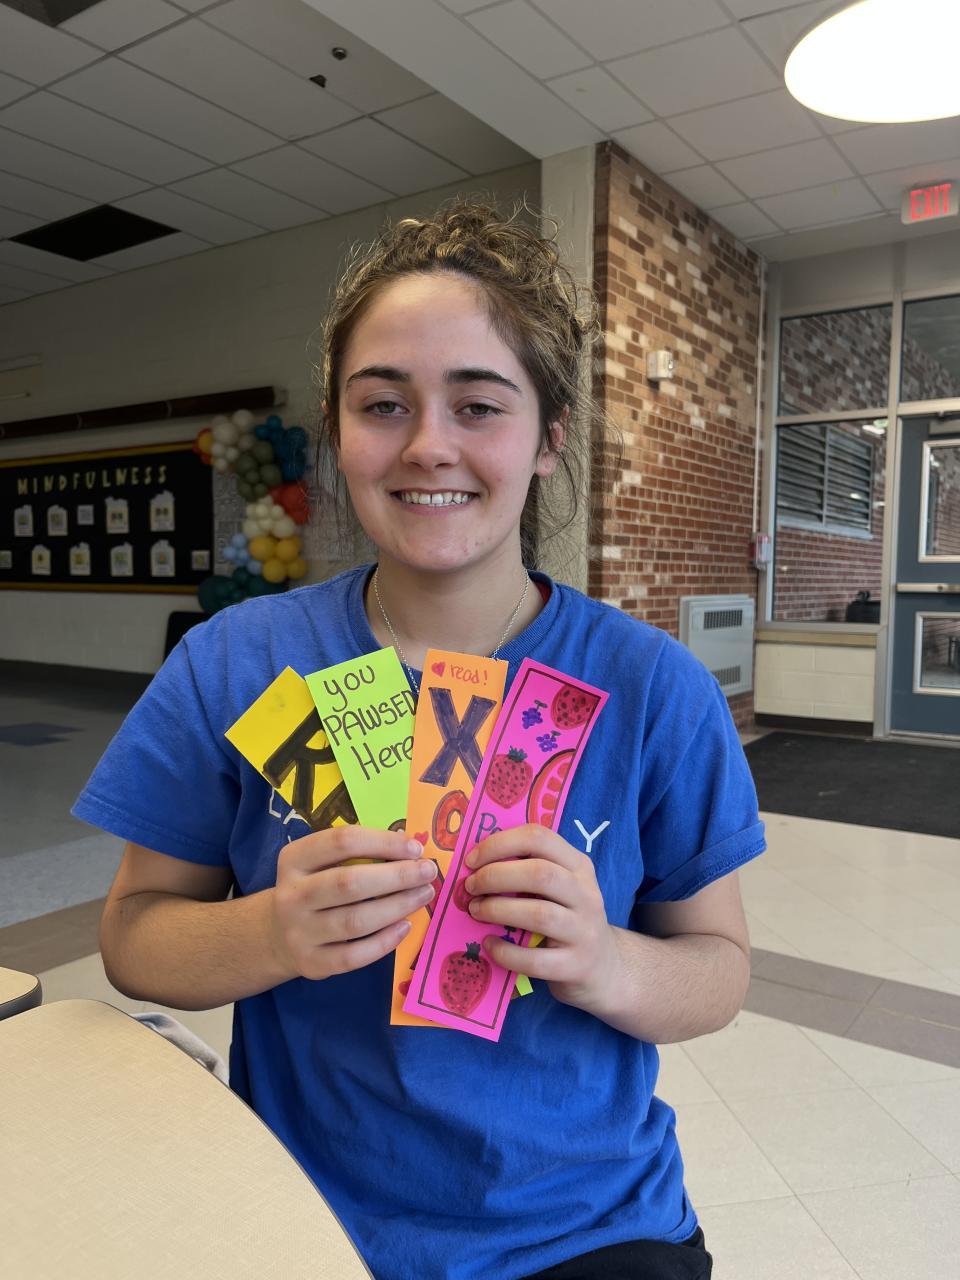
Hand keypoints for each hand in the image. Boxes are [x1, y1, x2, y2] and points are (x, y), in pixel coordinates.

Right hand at [271, 827, 436, 980]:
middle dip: (397, 876)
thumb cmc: (313, 888)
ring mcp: (299, 932)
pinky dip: (384, 941)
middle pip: (350, 883)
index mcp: (294, 859)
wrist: (276, 934)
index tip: (414, 848)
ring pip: (355, 921)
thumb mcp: (320, 863)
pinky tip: (405, 926)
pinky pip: (354, 955)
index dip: (383, 842)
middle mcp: (292, 895)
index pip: (342, 842)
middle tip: (427, 872)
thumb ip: (357, 853)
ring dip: (397, 906)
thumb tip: (409, 850)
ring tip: (424, 895)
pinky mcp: (311, 963)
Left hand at [463, 824, 621, 1015]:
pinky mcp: (576, 965)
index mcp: (578, 866)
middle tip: (470, 887)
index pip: (539, 838)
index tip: (472, 859)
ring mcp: (584, 931)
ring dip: (498, 910)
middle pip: (540, 874)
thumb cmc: (567, 920)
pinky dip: (506, 952)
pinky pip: (536, 959)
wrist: (603, 969)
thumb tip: (474, 865)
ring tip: (476, 911)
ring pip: (539, 914)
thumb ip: (528, 871)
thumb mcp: (559, 888)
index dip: (500, 844)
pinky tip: (490, 945)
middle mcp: (586, 894)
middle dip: (496, 876)